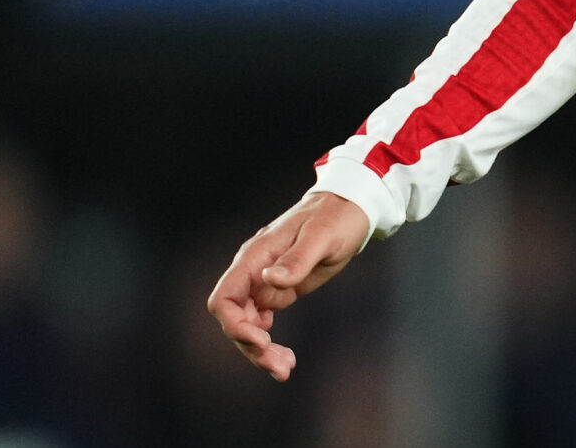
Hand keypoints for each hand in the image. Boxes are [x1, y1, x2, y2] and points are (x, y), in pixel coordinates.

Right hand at [204, 190, 370, 380]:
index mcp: (256, 257)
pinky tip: (286, 357)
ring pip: (247, 325)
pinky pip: (262, 321)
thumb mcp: (321, 237)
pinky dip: (268, 342)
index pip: (225, 297)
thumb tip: (268, 280)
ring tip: (284, 369)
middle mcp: (254, 271)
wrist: (351, 206)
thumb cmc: (336, 217)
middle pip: (234, 318)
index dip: (235, 324)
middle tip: (280, 368)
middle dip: (250, 346)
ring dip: (259, 350)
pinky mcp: (280, 290)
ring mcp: (265, 282)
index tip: (261, 340)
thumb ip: (296, 260)